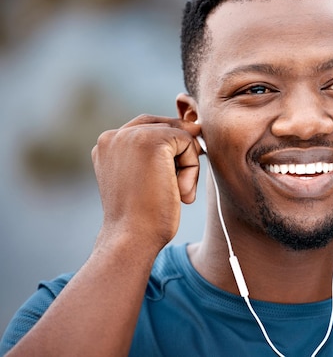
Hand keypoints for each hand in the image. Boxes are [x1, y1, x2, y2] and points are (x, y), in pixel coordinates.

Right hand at [91, 115, 202, 249]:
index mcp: (107, 145)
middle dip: (181, 152)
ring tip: (177, 193)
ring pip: (180, 135)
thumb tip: (194, 127)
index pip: (147, 127)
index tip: (176, 174)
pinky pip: (188, 143)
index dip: (171, 145)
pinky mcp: (152, 140)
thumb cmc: (142, 217)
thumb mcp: (144, 178)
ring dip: (188, 165)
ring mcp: (131, 135)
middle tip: (180, 187)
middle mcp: (113, 135)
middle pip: (165, 125)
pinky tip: (179, 191)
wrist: (132, 238)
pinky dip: (192, 168)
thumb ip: (157, 154)